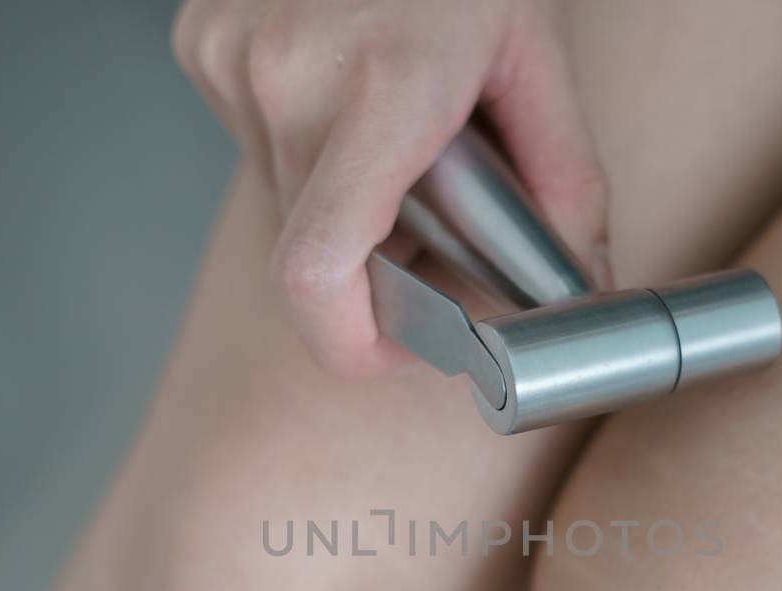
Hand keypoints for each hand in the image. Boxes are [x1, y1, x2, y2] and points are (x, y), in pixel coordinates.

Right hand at [172, 0, 611, 376]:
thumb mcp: (536, 58)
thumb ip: (565, 183)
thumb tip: (578, 281)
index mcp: (383, 90)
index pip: (319, 270)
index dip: (350, 344)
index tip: (393, 352)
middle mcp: (287, 76)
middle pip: (314, 248)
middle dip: (373, 262)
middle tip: (428, 222)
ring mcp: (232, 58)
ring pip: (283, 200)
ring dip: (340, 199)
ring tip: (392, 131)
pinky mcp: (202, 47)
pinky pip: (256, 144)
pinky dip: (306, 147)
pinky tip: (348, 91)